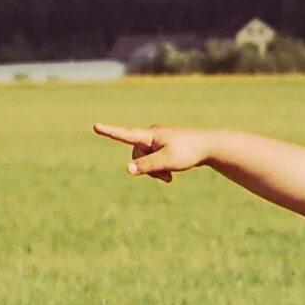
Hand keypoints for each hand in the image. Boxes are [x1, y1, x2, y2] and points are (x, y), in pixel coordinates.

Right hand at [94, 123, 214, 181]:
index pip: (126, 134)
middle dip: (147, 168)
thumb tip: (128, 169)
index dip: (110, 132)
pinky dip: (160, 168)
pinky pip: (154, 159)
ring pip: (146, 159)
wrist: (209, 146)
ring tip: (171, 177)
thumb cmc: (188, 152)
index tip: (95, 126)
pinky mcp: (164, 145)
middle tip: (166, 178)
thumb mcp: (166, 161)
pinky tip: (171, 174)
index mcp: (150, 135)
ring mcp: (158, 139)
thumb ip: (147, 166)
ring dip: (155, 170)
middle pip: (137, 155)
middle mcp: (152, 134)